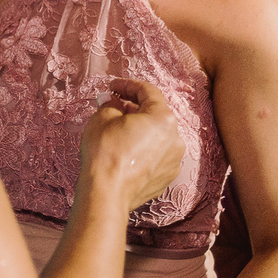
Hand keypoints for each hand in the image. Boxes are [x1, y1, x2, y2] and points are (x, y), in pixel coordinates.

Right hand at [81, 78, 185, 211]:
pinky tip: (126, 152)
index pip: (148, 91)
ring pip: (158, 136)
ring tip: (119, 131)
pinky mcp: (167, 177)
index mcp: (163, 118)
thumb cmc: (106, 151)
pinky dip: (144, 149)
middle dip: (135, 108)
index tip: (113, 87)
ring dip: (141, 130)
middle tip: (114, 106)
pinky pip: (157, 155)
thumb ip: (111, 104)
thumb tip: (113, 101)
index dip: (128, 85)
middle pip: (155, 114)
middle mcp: (175, 138)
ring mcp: (174, 160)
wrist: (108, 191)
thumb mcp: (102, 117)